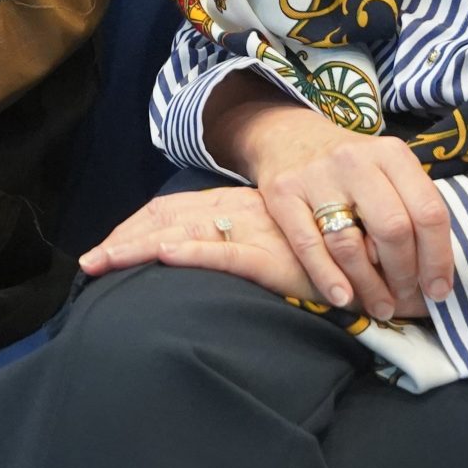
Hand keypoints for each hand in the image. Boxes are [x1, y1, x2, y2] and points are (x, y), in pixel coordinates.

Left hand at [78, 186, 317, 298]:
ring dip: (139, 246)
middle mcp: (239, 211)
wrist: (379, 258)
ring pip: (186, 232)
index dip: (134, 227)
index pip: (172, 210)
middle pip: (167, 218)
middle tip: (88, 262)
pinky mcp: (275, 257)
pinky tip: (164, 256)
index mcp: (236, 206)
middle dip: (123, 238)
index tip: (104, 248)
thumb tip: (195, 259)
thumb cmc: (325, 255)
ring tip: (103, 261)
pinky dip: (193, 253)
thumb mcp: (274, 243)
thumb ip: (240, 245)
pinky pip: (228, 253)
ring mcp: (256, 232)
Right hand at [219, 98, 455, 320]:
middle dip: (405, 274)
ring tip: (380, 306)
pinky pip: (309, 246)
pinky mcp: (282, 192)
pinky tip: (343, 297)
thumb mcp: (389, 170)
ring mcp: (316, 176)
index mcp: (391, 154)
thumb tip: (436, 271)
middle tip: (406, 298)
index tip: (439, 290)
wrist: (289, 136)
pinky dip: (328, 277)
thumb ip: (411, 208)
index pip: (428, 211)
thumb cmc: (352, 166)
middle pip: (392, 229)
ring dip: (369, 285)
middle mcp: (355, 160)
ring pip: (349, 243)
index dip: (438, 257)